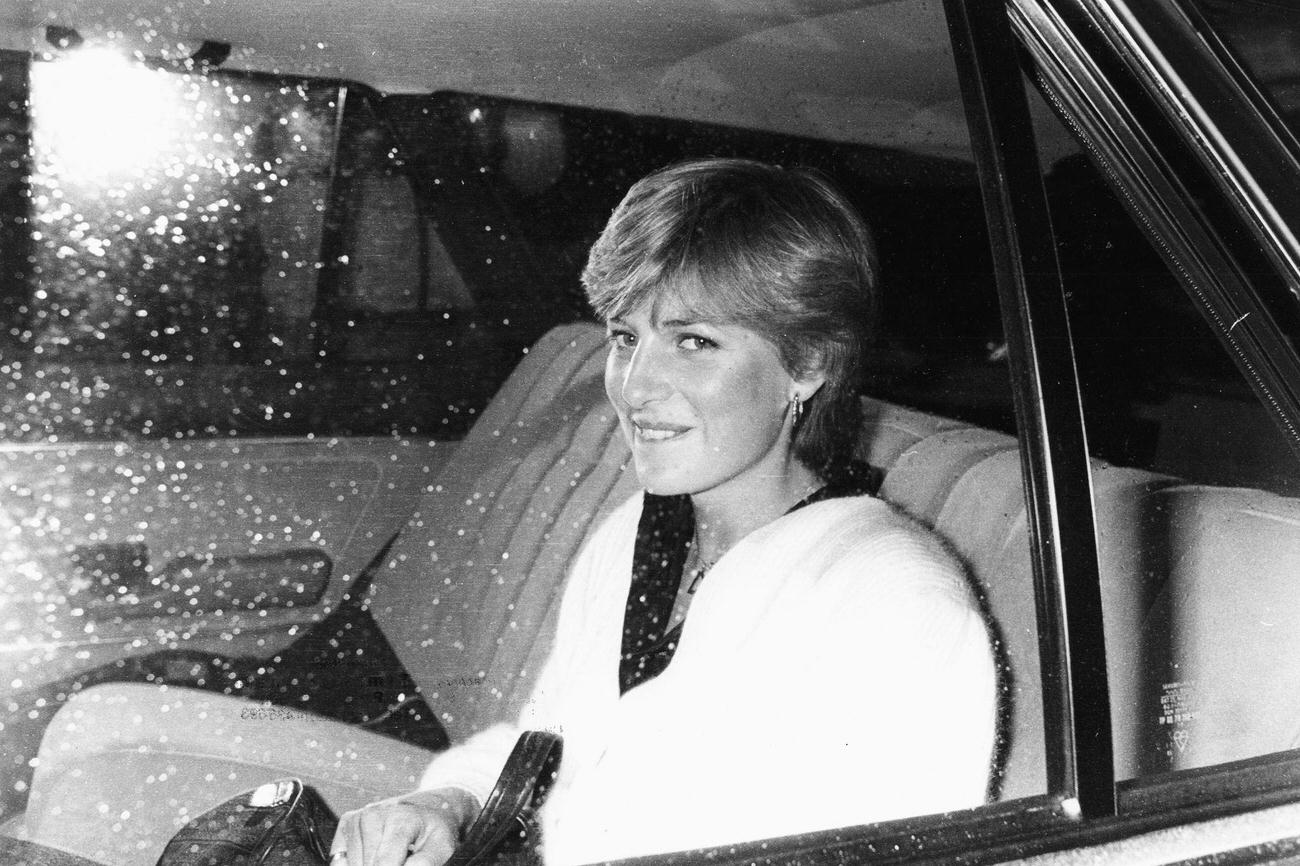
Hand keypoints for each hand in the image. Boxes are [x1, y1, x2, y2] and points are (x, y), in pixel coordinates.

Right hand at [330, 787, 479, 865]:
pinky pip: (339, 860)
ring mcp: (358, 818)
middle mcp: (375, 814)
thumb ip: (424, 863)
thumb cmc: (431, 831)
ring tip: (391, 856)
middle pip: (369, 864)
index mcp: (401, 819)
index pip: (385, 861)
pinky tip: (373, 857)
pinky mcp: (346, 825)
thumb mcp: (441, 847)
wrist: (425, 809)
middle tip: (402, 858)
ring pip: (354, 864)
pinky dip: (355, 864)